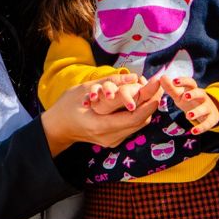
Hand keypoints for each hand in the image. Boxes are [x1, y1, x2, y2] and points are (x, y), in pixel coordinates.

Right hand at [42, 75, 163, 153]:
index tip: (158, 87)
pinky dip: (139, 112)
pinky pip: (132, 125)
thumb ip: (110, 83)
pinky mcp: (114, 140)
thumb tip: (133, 77)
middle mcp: (109, 137)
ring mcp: (112, 141)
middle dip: (152, 103)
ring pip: (139, 124)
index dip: (148, 103)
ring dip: (147, 107)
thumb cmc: (68, 105)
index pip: (133, 118)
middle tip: (159, 85)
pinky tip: (143, 99)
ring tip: (154, 89)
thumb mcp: (85, 89)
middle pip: (140, 122)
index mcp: (100, 126)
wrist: (58, 127)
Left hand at [168, 78, 218, 133]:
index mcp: (194, 90)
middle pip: (200, 93)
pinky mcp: (211, 119)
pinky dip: (201, 128)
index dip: (183, 81)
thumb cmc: (190, 101)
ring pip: (204, 109)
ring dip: (197, 112)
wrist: (209, 112)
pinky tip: (193, 131)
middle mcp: (202, 97)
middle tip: (185, 97)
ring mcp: (207, 108)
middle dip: (193, 94)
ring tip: (188, 116)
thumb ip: (171, 88)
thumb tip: (161, 77)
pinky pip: (207, 123)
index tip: (174, 81)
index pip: (190, 83)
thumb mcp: (180, 95)